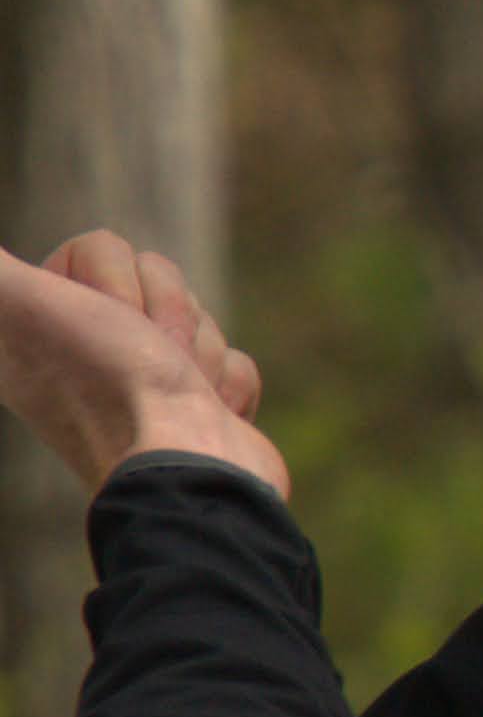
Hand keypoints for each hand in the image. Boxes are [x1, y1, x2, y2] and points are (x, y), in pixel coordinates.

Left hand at [0, 231, 281, 500]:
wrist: (187, 469)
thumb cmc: (108, 387)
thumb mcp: (19, 303)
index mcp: (34, 327)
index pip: (98, 247)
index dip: (112, 275)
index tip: (101, 318)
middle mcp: (81, 351)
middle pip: (155, 274)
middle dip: (168, 311)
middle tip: (149, 356)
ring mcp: (143, 380)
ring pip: (196, 315)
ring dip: (201, 350)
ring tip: (181, 390)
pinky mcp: (195, 407)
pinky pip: (229, 360)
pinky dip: (227, 384)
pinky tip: (206, 410)